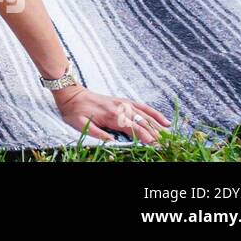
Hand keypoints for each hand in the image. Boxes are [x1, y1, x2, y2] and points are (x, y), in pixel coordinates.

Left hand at [54, 86, 170, 143]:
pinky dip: (154, 113)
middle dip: (155, 134)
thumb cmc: (74, 111)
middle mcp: (121, 108)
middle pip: (143, 123)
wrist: (71, 93)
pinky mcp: (124, 101)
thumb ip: (97, 134)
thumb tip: (113, 143)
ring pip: (145, 115)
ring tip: (169, 136)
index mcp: (111, 116)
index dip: (145, 138)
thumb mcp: (80, 124)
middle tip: (167, 145)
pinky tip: (164, 121)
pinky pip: (142, 107)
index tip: (156, 146)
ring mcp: (123, 104)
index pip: (133, 128)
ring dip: (158, 126)